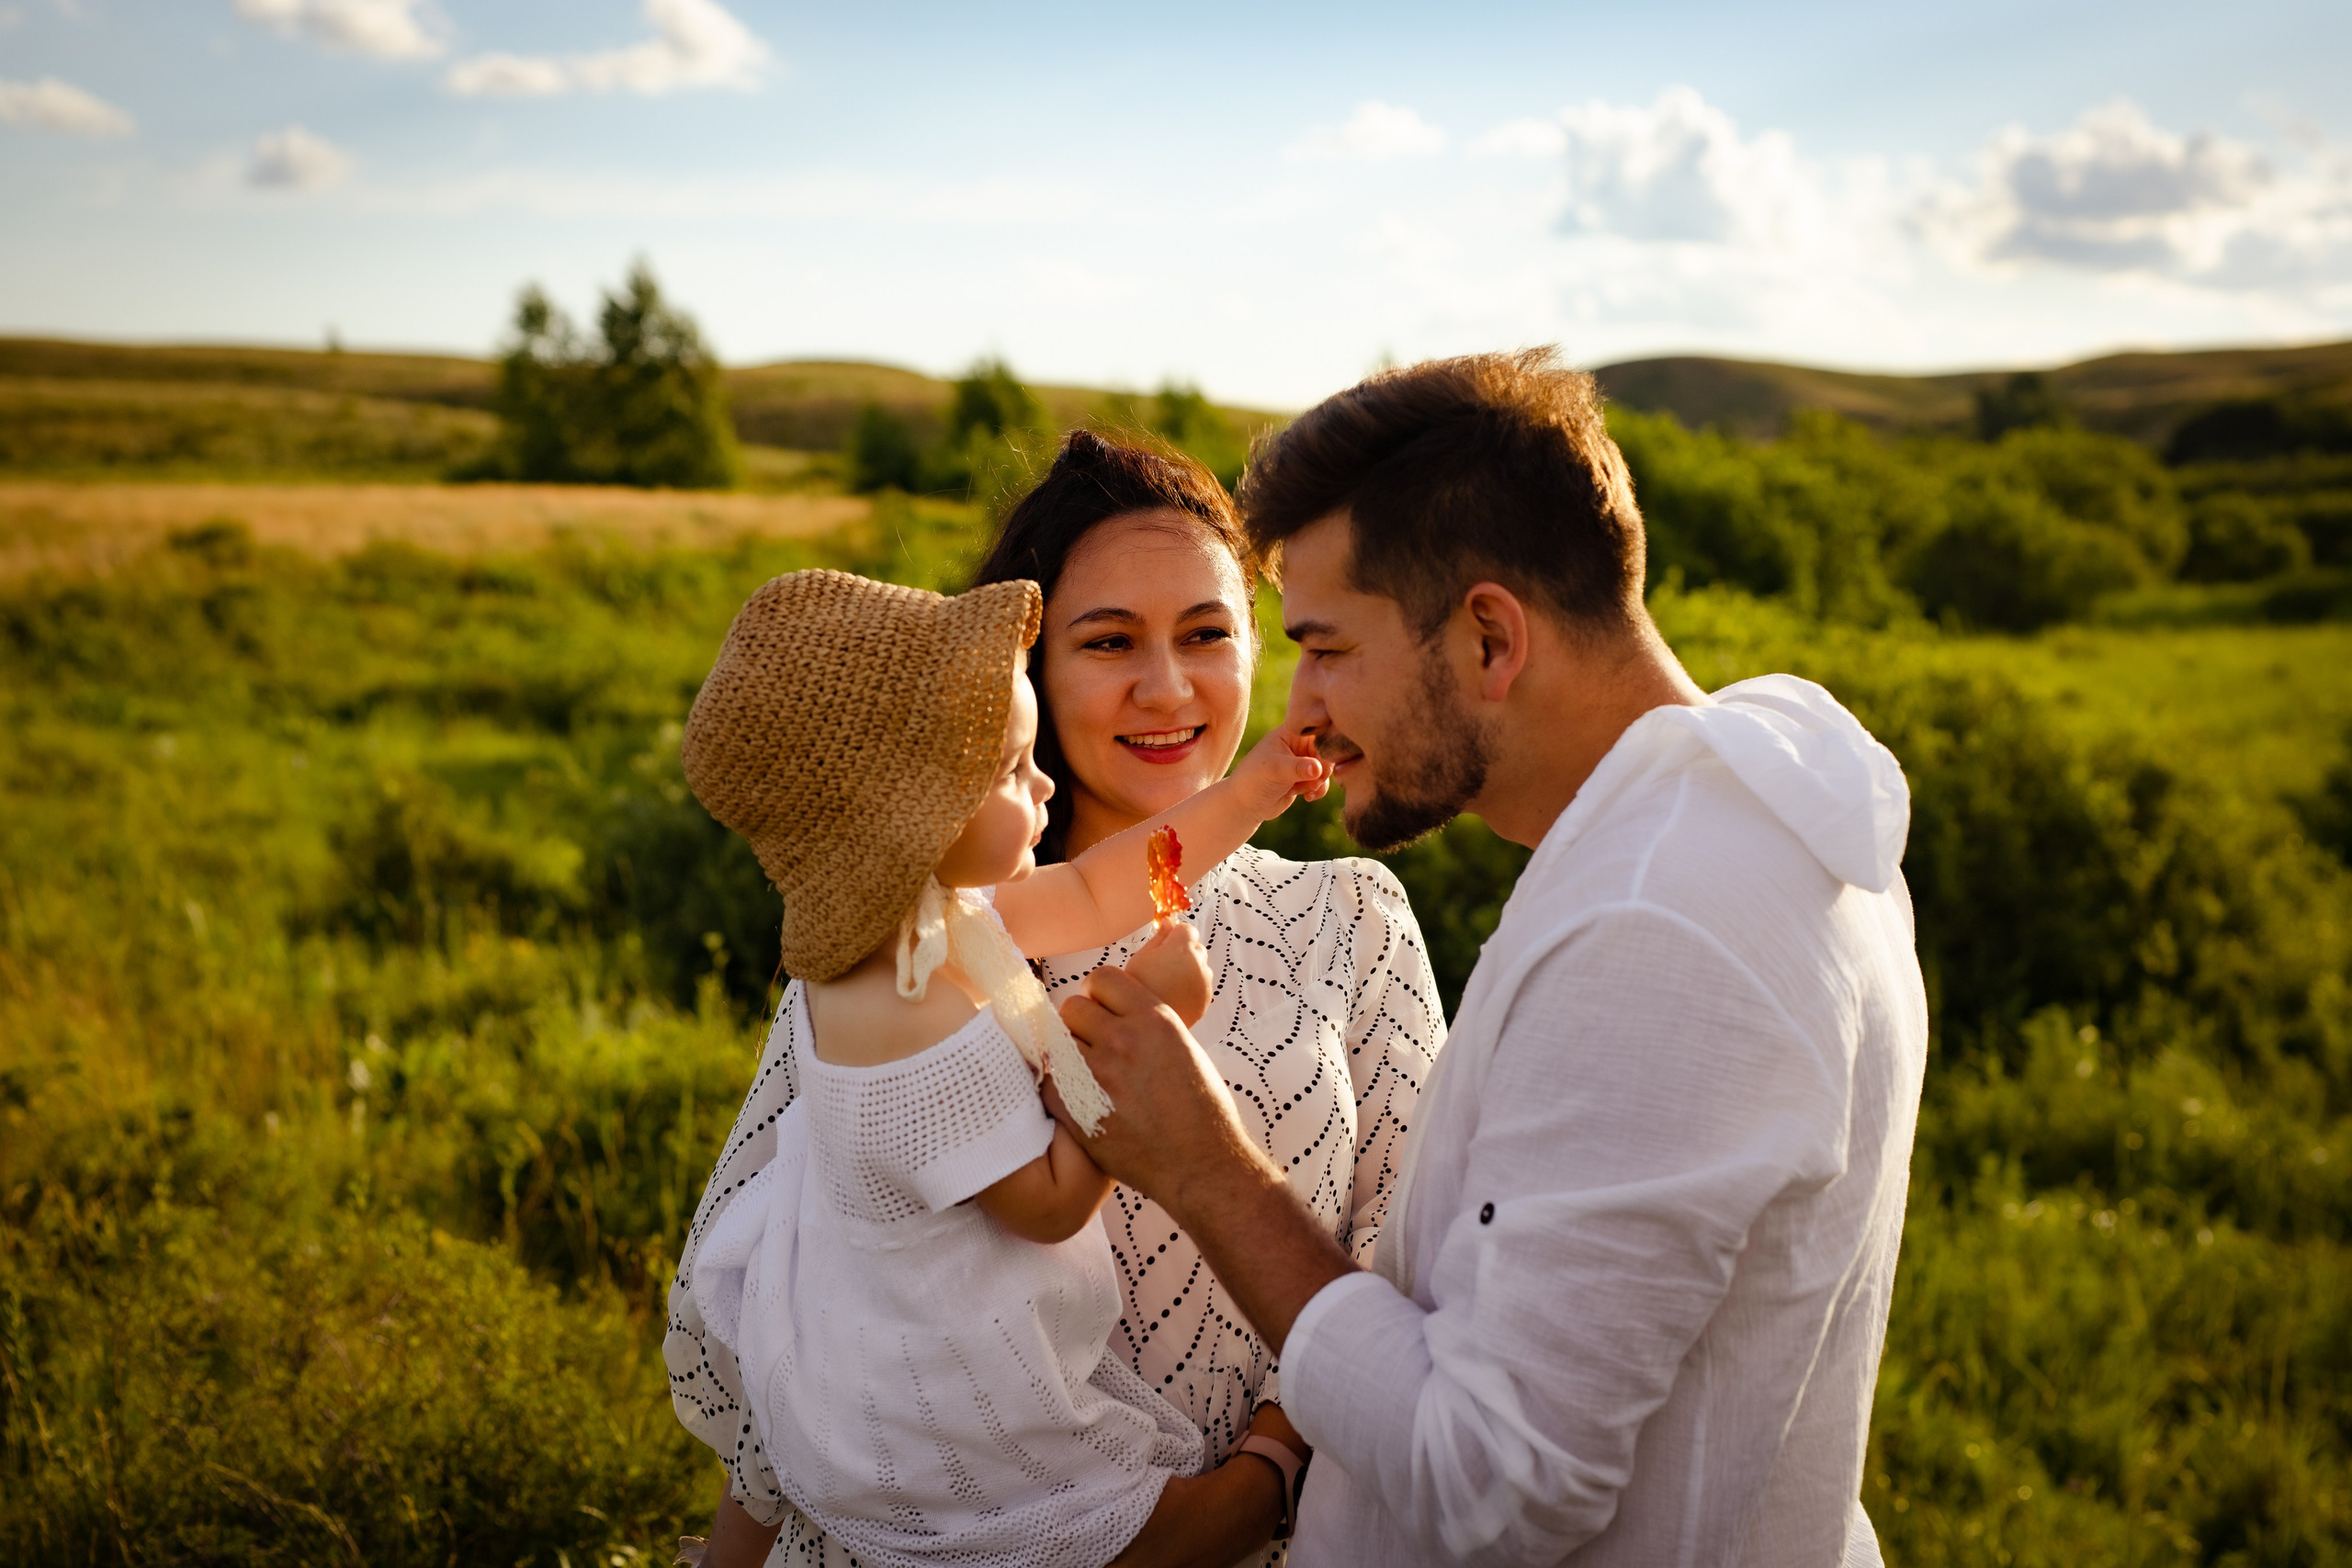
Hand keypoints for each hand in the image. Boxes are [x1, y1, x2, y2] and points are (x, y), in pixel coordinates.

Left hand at [1055, 968, 1361, 1355]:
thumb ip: (1150, 1027)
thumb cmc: (1203, 1112)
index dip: (1100, 995)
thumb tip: (1125, 1013)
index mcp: (1154, 1018)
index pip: (1102, 978)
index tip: (1103, 1011)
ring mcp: (1096, 1073)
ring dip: (1069, 1055)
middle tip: (1093, 1046)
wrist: (1201, 1165)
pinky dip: (1060, 1089)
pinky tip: (1081, 1100)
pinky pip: (1049, 1081)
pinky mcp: (1076, 1107)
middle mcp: (1122, 1038)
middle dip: (1081, 1024)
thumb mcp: (1185, 1048)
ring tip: (1088, 1075)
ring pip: (1057, 1042)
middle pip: (1072, 1007)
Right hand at [1122, 921, 1210, 1026]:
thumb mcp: (1140, 957)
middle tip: (1163, 965)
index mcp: (1182, 948)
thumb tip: (1169, 923)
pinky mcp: (1206, 1000)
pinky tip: (1173, 995)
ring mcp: (1205, 983)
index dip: (1175, 935)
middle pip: (1197, 947)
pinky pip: (1202, 985)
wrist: (1142, 1025)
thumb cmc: (1136, 988)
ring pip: (1200, 967)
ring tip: (1167, 983)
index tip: (1164, 944)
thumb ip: (1159, 937)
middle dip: (1184, 951)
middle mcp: (1199, 963)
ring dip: (1189, 969)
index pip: (1187, 929)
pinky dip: (1192, 986)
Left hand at [1228, 726, 1327, 821]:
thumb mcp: (1275, 770)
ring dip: (1320, 780)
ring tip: (1308, 790)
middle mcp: (1298, 744)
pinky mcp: (1304, 778)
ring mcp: (1302, 762)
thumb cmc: (1255, 779)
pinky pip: (1322, 781)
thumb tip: (1319, 768)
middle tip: (1316, 780)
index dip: (1326, 742)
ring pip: (1325, 767)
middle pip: (1326, 749)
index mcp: (1290, 732)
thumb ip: (1298, 767)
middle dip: (1324, 766)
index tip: (1323, 760)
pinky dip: (1319, 789)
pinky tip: (1307, 797)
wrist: (1245, 804)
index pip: (1316, 729)